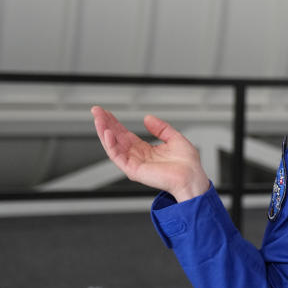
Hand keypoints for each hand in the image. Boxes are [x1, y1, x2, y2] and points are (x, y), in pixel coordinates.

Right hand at [91, 106, 209, 201]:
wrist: (191, 177)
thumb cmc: (187, 163)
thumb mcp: (174, 138)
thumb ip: (160, 128)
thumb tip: (148, 118)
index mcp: (145, 150)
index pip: (125, 134)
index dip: (115, 123)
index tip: (106, 112)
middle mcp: (137, 156)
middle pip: (116, 138)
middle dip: (105, 124)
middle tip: (96, 111)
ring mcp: (134, 163)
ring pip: (113, 146)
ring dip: (104, 131)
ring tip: (98, 119)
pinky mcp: (133, 170)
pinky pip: (118, 156)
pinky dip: (111, 145)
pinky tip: (107, 133)